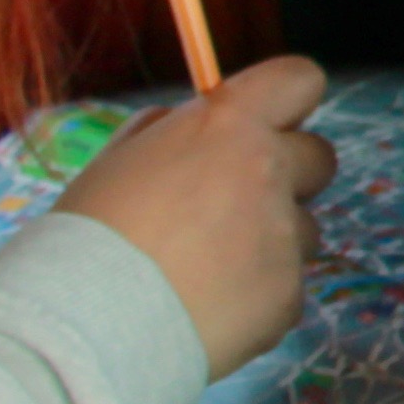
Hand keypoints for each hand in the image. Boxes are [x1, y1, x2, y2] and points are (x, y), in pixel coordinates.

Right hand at [56, 55, 333, 377]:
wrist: (84, 324)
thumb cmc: (87, 236)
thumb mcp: (121, 158)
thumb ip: (176, 130)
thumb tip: (205, 124)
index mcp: (228, 126)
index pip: (300, 79)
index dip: (286, 102)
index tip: (266, 124)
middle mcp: (268, 171)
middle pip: (319, 158)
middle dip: (286, 178)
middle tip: (230, 211)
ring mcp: (284, 235)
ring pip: (303, 229)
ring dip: (270, 243)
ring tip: (206, 273)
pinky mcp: (289, 294)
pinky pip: (286, 287)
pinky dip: (256, 299)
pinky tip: (206, 310)